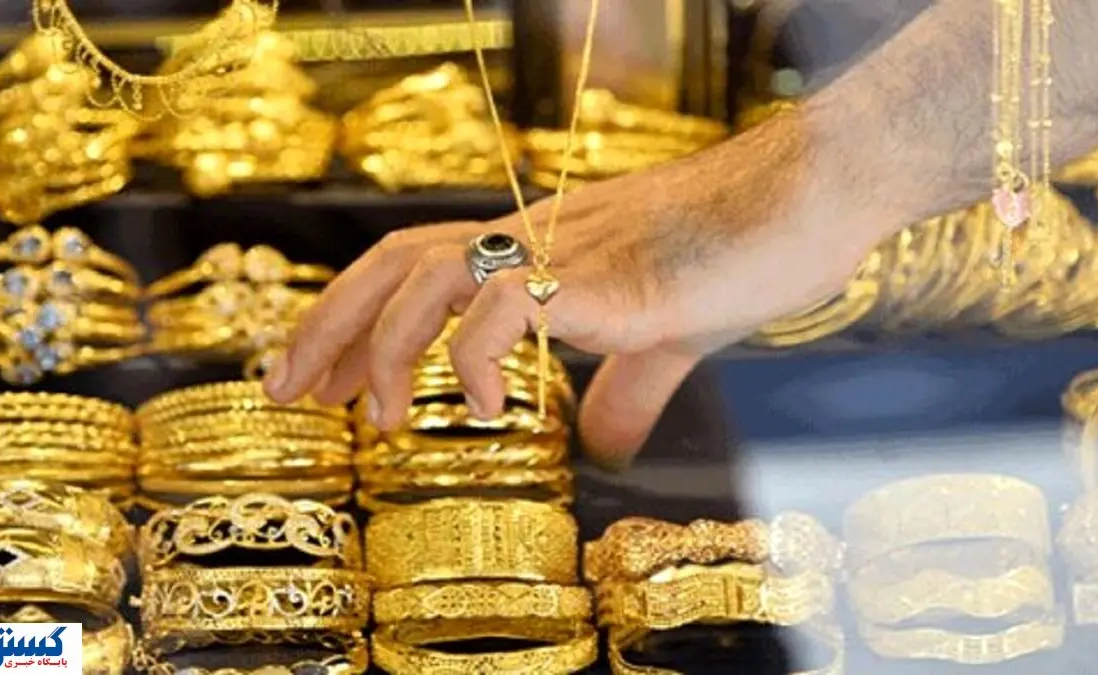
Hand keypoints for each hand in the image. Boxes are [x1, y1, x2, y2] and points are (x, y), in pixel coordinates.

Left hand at [265, 116, 877, 467]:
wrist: (810, 197)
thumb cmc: (743, 254)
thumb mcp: (669, 335)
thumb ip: (625, 390)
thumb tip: (605, 448)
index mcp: (541, 248)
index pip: (417, 266)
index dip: (355, 317)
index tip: (320, 379)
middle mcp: (538, 239)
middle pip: (397, 261)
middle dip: (328, 326)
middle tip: (288, 393)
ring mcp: (568, 252)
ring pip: (433, 276)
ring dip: (383, 346)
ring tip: (373, 417)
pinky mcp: (607, 275)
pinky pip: (510, 302)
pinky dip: (474, 357)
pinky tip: (480, 409)